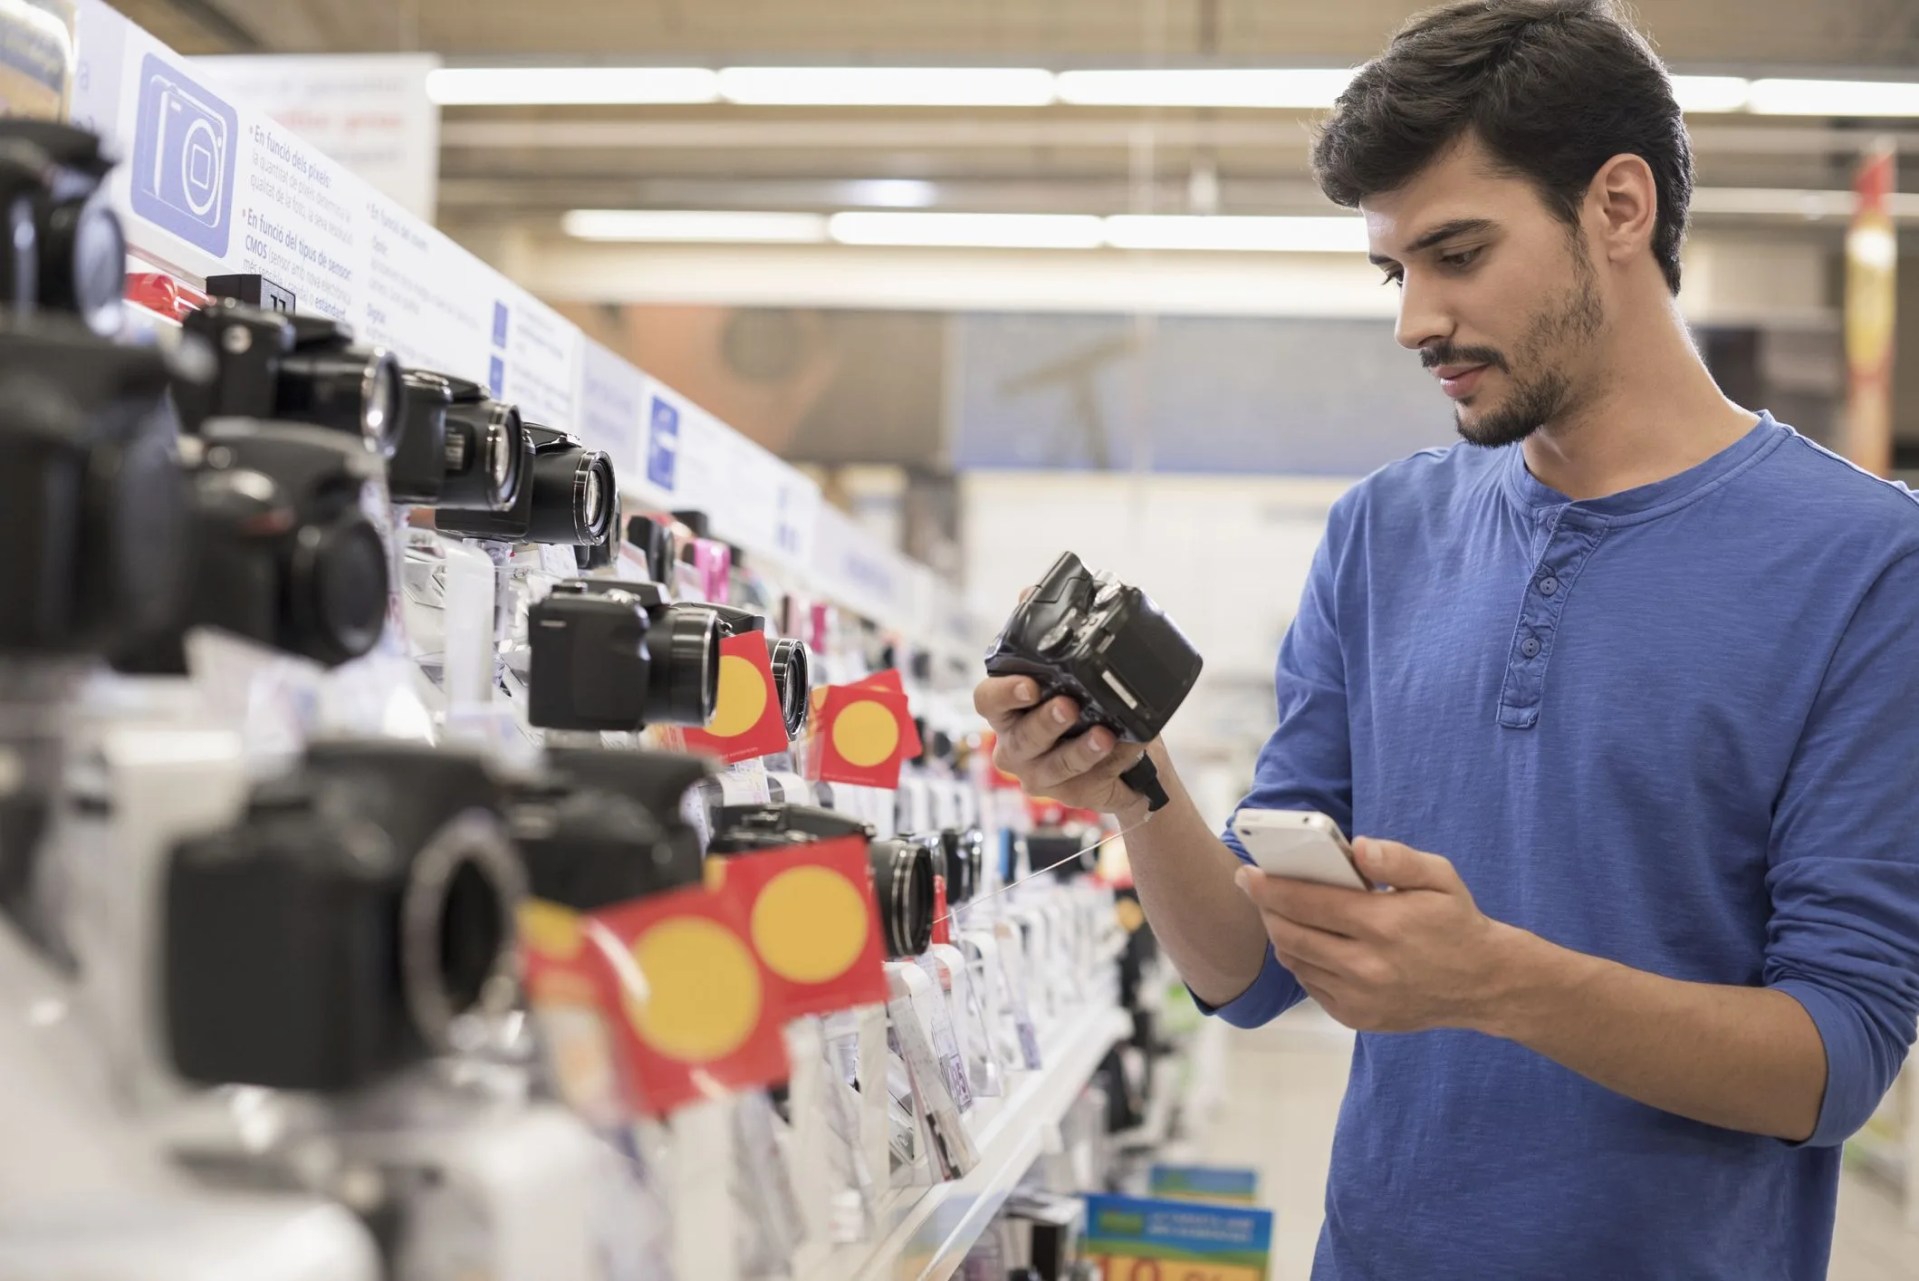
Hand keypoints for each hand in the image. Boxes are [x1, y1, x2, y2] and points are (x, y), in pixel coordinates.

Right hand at [973, 674, 1156, 818]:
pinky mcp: (1070, 794)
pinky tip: (1128, 748)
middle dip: (1047, 721)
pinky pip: (1090, 779)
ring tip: (1104, 736)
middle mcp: (1015, 747)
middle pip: (1021, 737)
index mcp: (1008, 712)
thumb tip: (1094, 661)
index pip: (988, 700)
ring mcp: (1039, 775)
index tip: (1030, 686)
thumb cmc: (1086, 716)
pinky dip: (1114, 759)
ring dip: (1081, 749)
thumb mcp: (1074, 690)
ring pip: (1056, 765)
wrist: (1121, 759)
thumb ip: (1072, 677)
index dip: (1004, 693)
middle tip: (1068, 707)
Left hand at [1234, 838, 1521, 1033]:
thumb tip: (1358, 847)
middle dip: (1265, 908)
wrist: (1485, 985)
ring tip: (1279, 910)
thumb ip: (1397, 858)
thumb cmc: (1456, 922)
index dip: (1271, 886)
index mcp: (1385, 925)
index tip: (1246, 872)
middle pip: (1291, 934)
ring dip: (1281, 933)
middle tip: (1254, 887)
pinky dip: (1303, 960)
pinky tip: (1310, 940)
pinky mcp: (1357, 1018)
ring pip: (1296, 961)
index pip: (1309, 902)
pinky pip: (1311, 985)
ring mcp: (1361, 998)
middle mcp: (1368, 966)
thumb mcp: (1440, 877)